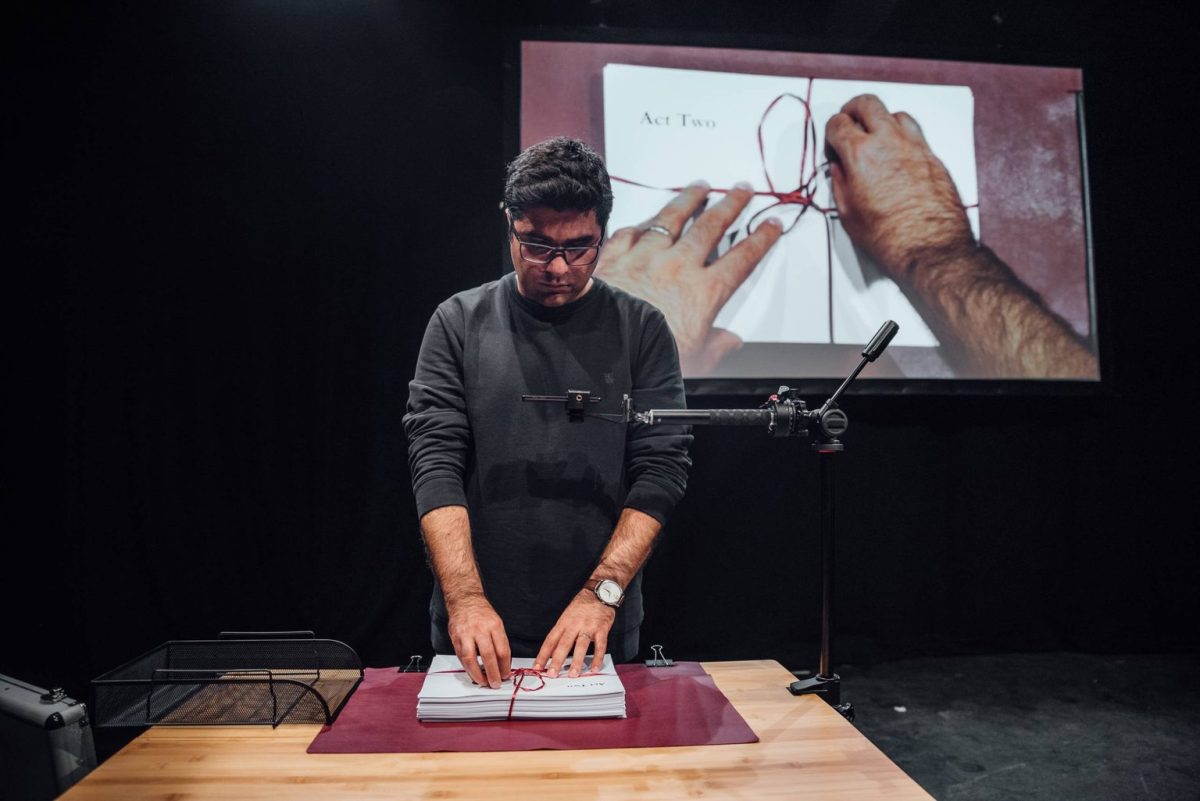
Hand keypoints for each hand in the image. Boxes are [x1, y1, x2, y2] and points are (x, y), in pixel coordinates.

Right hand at [446, 594, 511, 688]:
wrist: (465, 601)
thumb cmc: (482, 614)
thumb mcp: (496, 623)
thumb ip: (499, 642)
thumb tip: (503, 664)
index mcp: (494, 626)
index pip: (502, 650)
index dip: (505, 666)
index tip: (506, 674)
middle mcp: (480, 630)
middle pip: (489, 656)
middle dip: (493, 673)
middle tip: (496, 683)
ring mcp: (466, 634)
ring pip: (471, 659)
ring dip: (478, 674)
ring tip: (483, 682)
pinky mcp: (456, 638)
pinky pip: (462, 657)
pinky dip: (468, 668)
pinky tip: (473, 673)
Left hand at [534, 589, 616, 677]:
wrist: (600, 591)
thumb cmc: (582, 605)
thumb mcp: (568, 615)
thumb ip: (562, 633)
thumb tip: (552, 652)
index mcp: (564, 622)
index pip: (550, 640)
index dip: (543, 654)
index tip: (537, 667)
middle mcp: (574, 624)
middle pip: (564, 644)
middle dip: (557, 660)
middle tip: (552, 674)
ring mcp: (588, 626)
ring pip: (581, 646)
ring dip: (576, 661)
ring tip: (572, 674)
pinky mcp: (602, 628)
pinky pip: (600, 646)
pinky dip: (597, 658)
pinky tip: (594, 668)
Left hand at [595, 182, 782, 375]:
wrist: (602, 347)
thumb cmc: (646, 356)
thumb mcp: (694, 360)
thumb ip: (715, 346)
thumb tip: (731, 342)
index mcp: (704, 293)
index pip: (742, 259)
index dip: (761, 239)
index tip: (771, 225)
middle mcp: (678, 267)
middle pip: (711, 227)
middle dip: (731, 204)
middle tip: (742, 190)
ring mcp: (646, 257)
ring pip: (672, 218)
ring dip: (690, 199)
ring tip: (700, 186)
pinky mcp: (616, 256)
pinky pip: (633, 231)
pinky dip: (644, 222)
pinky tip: (648, 218)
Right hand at [824, 94, 974, 278]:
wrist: (929, 247)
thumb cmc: (891, 237)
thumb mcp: (848, 213)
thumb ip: (840, 183)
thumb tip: (839, 171)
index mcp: (861, 154)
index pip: (838, 124)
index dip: (831, 133)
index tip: (832, 145)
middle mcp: (888, 142)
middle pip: (867, 104)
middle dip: (853, 110)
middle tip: (849, 123)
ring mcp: (914, 146)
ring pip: (894, 113)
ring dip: (880, 120)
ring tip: (875, 136)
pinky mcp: (932, 156)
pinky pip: (915, 132)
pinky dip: (901, 136)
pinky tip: (896, 152)